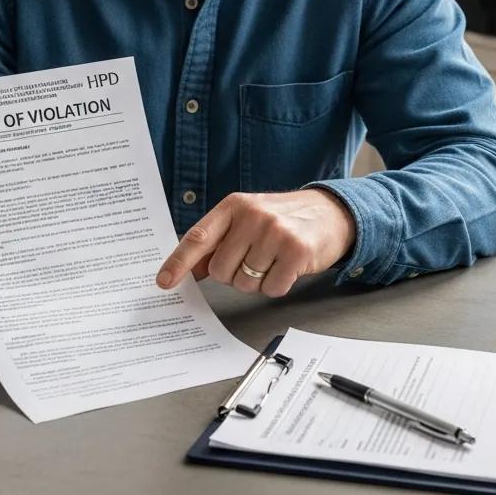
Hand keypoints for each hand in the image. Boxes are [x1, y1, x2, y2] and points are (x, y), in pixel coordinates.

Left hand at [156, 189, 355, 297]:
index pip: (198, 237)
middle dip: (234, 274)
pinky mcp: (297, 251)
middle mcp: (253, 215)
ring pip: (245, 283)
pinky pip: (271, 289)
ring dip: (258, 280)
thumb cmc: (283, 219)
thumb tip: (188, 271)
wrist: (331, 212)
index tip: (164, 282)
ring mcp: (275, 232)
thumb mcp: (247, 219)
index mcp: (234, 205)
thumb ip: (218, 242)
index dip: (178, 262)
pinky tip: (288, 266)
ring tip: (274, 259)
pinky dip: (277, 284)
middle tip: (255, 259)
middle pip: (221, 270)